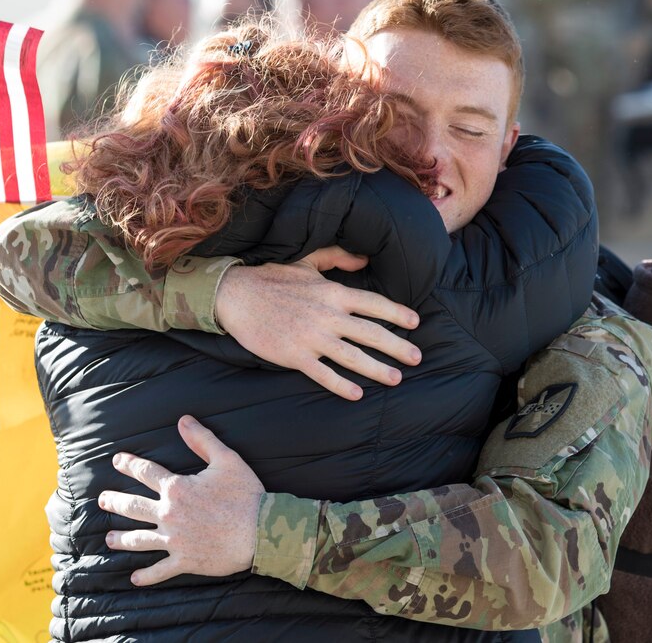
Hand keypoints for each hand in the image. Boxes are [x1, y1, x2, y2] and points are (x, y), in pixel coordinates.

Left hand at [100, 415, 262, 585]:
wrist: (261, 531)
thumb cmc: (245, 494)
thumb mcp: (227, 460)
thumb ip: (202, 440)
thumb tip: (183, 420)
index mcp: (177, 489)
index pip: (146, 472)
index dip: (130, 464)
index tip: (117, 460)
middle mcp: (169, 514)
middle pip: (133, 507)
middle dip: (115, 502)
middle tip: (102, 500)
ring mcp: (175, 540)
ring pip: (139, 540)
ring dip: (121, 539)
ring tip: (108, 539)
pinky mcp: (185, 560)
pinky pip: (160, 570)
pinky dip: (146, 576)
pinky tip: (134, 578)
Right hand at [215, 246, 421, 400]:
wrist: (235, 294)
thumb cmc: (272, 276)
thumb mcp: (307, 260)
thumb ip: (337, 257)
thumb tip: (364, 258)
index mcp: (333, 292)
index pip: (374, 304)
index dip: (397, 313)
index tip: (415, 323)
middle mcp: (328, 315)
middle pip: (371, 333)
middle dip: (397, 346)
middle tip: (417, 358)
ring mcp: (311, 337)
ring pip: (352, 357)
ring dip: (377, 369)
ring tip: (396, 378)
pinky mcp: (294, 355)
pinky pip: (322, 374)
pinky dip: (340, 385)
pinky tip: (357, 394)